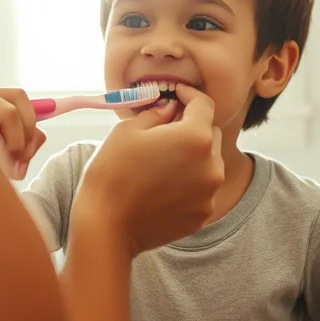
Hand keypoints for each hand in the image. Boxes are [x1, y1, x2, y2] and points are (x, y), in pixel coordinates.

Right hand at [75, 83, 223, 253]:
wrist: (106, 226)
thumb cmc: (112, 172)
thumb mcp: (129, 129)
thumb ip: (157, 113)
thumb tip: (170, 108)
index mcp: (196, 137)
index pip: (204, 104)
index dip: (189, 94)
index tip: (176, 94)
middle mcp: (212, 165)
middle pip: (210, 133)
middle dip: (192, 127)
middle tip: (165, 131)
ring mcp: (210, 193)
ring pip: (210, 162)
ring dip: (194, 156)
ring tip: (163, 162)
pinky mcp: (203, 214)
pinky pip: (203, 188)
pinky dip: (190, 181)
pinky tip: (164, 185)